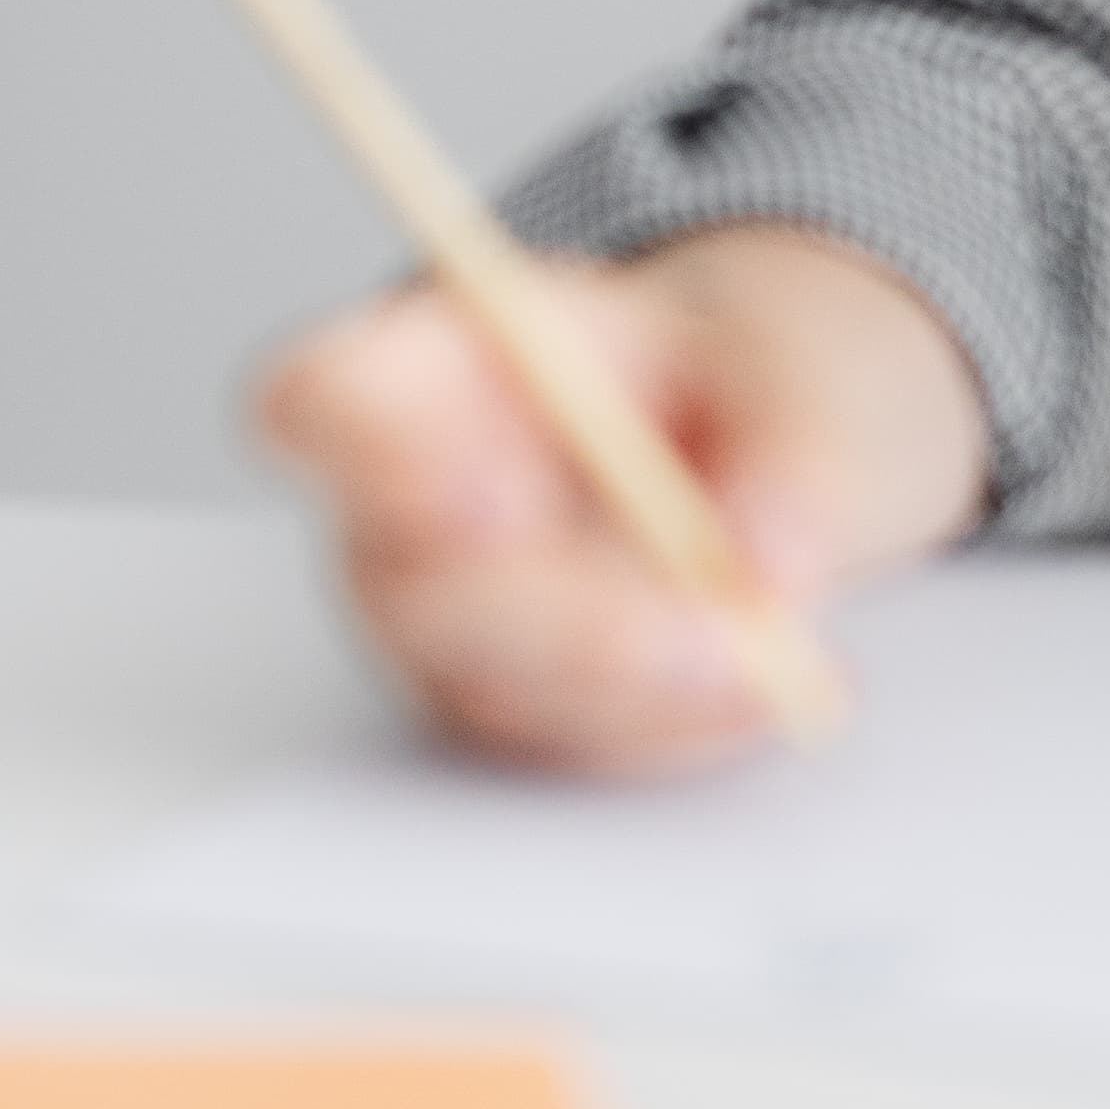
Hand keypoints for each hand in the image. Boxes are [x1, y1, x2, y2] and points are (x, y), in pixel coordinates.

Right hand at [260, 225, 990, 774]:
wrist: (745, 451)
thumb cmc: (713, 380)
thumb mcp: (784, 359)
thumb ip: (793, 436)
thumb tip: (773, 559)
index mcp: (424, 367)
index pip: (316, 401)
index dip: (372, 453)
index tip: (501, 494)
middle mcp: (394, 508)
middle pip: (415, 586)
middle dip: (575, 623)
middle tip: (723, 634)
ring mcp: (437, 624)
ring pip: (500, 689)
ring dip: (650, 687)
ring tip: (782, 649)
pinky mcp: (502, 710)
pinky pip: (573, 749)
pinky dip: (683, 728)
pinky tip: (768, 680)